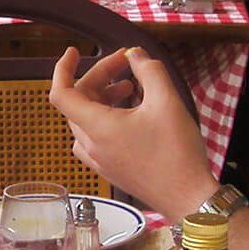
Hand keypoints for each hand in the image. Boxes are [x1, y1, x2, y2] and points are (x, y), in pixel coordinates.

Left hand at [49, 46, 214, 220]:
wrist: (187, 197)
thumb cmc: (177, 153)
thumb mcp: (167, 101)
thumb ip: (149, 70)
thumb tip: (136, 55)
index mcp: (97, 127)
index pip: (61, 94)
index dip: (63, 69)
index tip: (74, 52)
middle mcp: (91, 145)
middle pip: (78, 102)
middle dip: (99, 77)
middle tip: (126, 64)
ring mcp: (98, 160)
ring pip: (86, 120)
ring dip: (103, 98)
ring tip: (130, 88)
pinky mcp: (109, 169)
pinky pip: (95, 137)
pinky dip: (106, 118)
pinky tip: (129, 114)